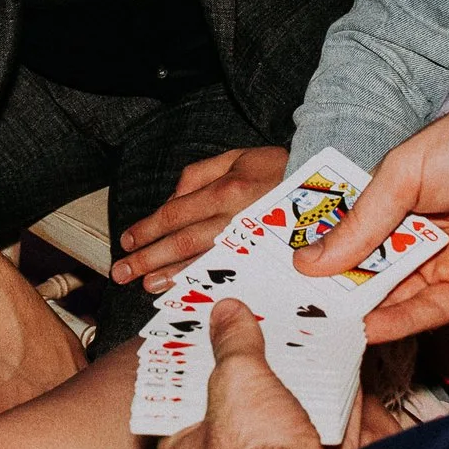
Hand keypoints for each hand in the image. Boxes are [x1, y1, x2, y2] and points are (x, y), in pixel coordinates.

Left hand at [112, 145, 288, 290]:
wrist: (327, 189)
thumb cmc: (279, 170)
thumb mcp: (237, 157)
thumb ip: (199, 174)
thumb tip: (171, 199)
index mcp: (227, 191)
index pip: (176, 213)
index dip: (148, 228)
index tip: (127, 240)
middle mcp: (235, 219)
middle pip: (182, 241)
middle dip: (148, 258)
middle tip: (122, 272)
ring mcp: (250, 244)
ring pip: (202, 262)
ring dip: (170, 275)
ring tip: (145, 284)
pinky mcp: (263, 260)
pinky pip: (227, 274)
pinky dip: (202, 283)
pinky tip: (183, 291)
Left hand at [154, 300, 328, 448]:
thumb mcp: (237, 380)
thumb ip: (233, 344)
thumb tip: (227, 312)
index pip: (177, 411)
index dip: (193, 372)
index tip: (210, 341)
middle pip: (237, 420)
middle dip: (256, 381)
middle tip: (264, 340)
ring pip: (285, 432)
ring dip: (299, 394)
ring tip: (307, 349)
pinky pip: (324, 445)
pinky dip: (336, 414)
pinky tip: (345, 377)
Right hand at [298, 68, 448, 341]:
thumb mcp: (402, 174)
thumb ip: (360, 222)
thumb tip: (310, 261)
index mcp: (400, 193)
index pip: (350, 227)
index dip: (319, 246)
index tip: (280, 266)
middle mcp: (420, 230)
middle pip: (369, 266)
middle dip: (334, 284)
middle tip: (291, 305)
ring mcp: (446, 261)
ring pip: (396, 293)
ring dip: (361, 307)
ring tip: (319, 323)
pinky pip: (431, 312)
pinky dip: (399, 322)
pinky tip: (365, 327)